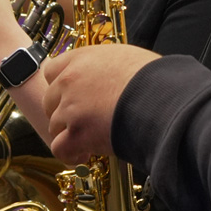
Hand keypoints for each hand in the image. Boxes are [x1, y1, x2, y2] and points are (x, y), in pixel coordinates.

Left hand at [43, 43, 158, 164]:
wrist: (160, 96)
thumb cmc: (151, 76)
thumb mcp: (124, 57)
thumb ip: (103, 66)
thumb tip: (107, 77)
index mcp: (81, 58)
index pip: (52, 71)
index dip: (61, 86)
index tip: (72, 95)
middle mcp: (69, 80)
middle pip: (50, 101)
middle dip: (64, 112)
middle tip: (84, 120)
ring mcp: (70, 107)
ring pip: (55, 126)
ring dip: (70, 134)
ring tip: (92, 138)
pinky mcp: (77, 133)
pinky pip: (60, 148)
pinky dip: (71, 154)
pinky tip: (86, 153)